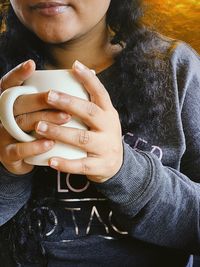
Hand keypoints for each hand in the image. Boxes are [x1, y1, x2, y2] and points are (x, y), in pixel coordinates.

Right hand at [0, 60, 69, 174]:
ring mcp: (2, 134)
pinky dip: (35, 146)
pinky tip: (51, 143)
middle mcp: (2, 116)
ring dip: (44, 120)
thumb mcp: (38, 112)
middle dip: (40, 100)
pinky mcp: (7, 154)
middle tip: (62, 99)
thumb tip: (89, 73)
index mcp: (9, 103)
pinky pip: (19, 149)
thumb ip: (53, 97)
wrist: (22, 158)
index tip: (31, 64)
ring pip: (21, 123)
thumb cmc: (35, 130)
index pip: (9, 85)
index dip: (18, 74)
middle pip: (18, 103)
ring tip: (66, 118)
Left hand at [35, 60, 122, 182]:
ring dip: (60, 132)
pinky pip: (81, 165)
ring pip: (82, 138)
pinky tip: (50, 160)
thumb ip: (92, 102)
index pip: (101, 93)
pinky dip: (66, 163)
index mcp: (108, 113)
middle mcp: (109, 127)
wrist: (118, 164)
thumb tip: (80, 73)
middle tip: (48, 95)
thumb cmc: (103, 135)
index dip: (89, 79)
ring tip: (39, 127)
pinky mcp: (100, 165)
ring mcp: (106, 147)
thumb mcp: (103, 118)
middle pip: (90, 112)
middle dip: (69, 103)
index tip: (74, 65)